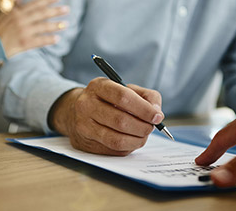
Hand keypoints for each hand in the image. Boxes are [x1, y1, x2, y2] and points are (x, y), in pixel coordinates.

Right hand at [0, 0, 68, 57]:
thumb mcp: (2, 16)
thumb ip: (13, 7)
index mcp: (16, 13)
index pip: (35, 4)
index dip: (47, 0)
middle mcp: (21, 20)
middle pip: (42, 14)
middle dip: (55, 11)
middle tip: (67, 9)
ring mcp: (23, 32)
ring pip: (43, 27)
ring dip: (56, 25)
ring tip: (66, 24)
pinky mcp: (24, 43)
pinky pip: (39, 41)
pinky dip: (49, 39)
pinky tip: (57, 39)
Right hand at [49, 78, 164, 155]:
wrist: (77, 112)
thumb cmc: (108, 100)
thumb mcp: (125, 89)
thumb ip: (146, 96)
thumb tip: (157, 112)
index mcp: (98, 86)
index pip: (123, 97)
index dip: (144, 109)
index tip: (157, 116)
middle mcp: (86, 105)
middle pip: (120, 120)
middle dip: (142, 127)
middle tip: (151, 127)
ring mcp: (83, 125)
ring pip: (116, 139)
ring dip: (137, 140)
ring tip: (143, 135)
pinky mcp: (85, 143)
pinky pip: (113, 150)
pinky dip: (128, 147)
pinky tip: (131, 140)